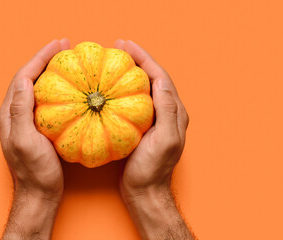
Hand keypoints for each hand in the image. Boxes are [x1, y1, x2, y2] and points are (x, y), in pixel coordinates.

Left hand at [0, 39, 69, 239]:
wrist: (39, 193)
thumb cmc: (34, 171)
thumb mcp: (25, 141)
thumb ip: (19, 111)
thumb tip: (23, 80)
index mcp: (8, 113)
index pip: (22, 77)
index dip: (39, 58)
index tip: (57, 45)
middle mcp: (14, 113)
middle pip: (28, 78)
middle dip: (45, 60)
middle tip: (64, 47)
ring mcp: (25, 120)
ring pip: (37, 87)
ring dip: (51, 71)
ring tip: (67, 60)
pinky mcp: (37, 127)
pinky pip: (46, 100)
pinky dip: (57, 88)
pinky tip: (70, 87)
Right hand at [116, 40, 193, 238]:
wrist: (144, 191)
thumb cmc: (153, 170)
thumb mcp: (165, 140)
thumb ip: (167, 110)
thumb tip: (160, 81)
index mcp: (175, 112)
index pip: (161, 77)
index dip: (145, 58)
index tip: (127, 46)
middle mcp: (167, 112)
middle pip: (153, 78)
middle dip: (137, 60)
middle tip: (119, 47)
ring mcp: (154, 119)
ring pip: (143, 88)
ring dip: (130, 72)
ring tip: (114, 61)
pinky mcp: (141, 127)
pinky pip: (133, 102)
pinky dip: (123, 90)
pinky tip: (111, 88)